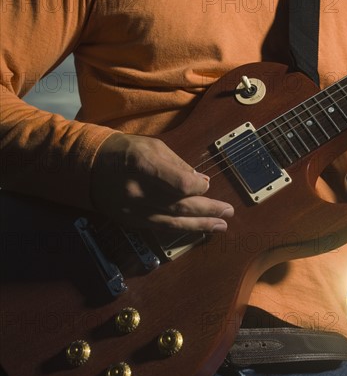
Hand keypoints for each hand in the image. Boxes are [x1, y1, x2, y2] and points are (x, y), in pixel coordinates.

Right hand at [90, 133, 233, 231]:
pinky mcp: (131, 221)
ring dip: (200, 225)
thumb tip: (202, 181)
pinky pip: (161, 228)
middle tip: (228, 212)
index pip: (178, 184)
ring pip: (172, 222)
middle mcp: (137, 191)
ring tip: (221, 226)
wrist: (89, 167)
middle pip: (179, 205)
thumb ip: (178, 165)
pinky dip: (182, 228)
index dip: (197, 187)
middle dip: (207, 210)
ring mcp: (133, 209)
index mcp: (142, 165)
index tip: (207, 185)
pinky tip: (198, 229)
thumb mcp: (152, 146)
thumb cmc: (125, 150)